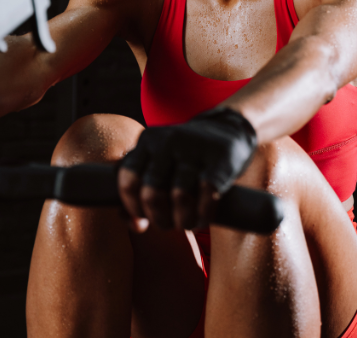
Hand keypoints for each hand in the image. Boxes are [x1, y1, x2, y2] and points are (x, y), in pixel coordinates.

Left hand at [118, 108, 256, 231]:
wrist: (228, 131)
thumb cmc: (184, 158)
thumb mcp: (157, 162)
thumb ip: (137, 189)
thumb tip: (136, 225)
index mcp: (147, 141)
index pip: (128, 181)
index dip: (133, 208)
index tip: (144, 219)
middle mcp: (168, 141)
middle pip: (152, 194)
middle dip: (159, 219)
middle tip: (169, 223)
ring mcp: (194, 149)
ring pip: (180, 198)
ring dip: (183, 221)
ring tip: (187, 223)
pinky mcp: (220, 161)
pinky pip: (207, 197)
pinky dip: (203, 215)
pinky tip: (203, 218)